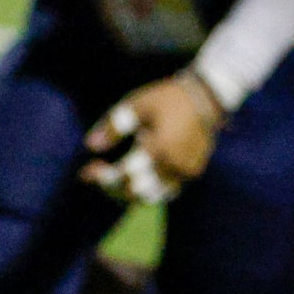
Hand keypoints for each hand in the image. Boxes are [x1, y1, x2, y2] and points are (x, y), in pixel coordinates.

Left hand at [82, 71, 224, 203]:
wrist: (207, 97)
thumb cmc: (169, 98)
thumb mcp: (139, 104)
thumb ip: (115, 125)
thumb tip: (91, 145)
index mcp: (160, 147)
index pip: (125, 174)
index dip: (102, 177)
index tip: (86, 172)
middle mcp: (174, 165)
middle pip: (136, 192)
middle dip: (112, 188)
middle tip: (96, 176)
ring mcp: (186, 172)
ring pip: (152, 196)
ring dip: (129, 193)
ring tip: (113, 181)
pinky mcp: (192, 173)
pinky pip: (167, 191)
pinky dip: (149, 189)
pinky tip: (136, 177)